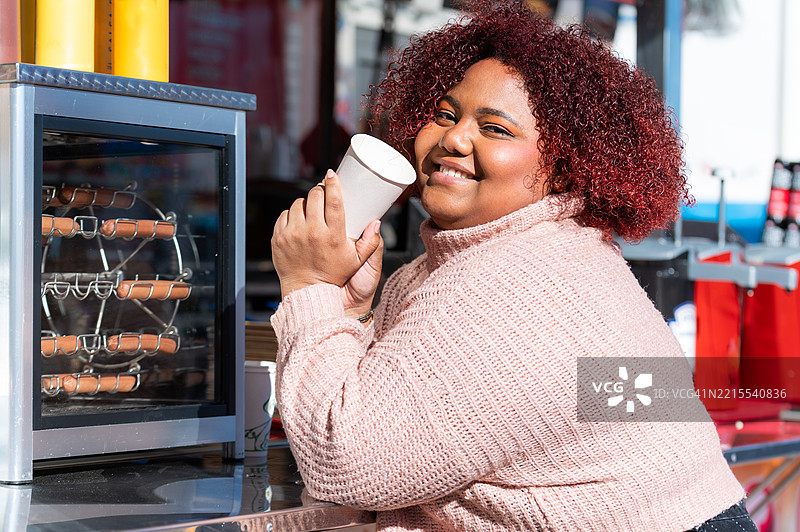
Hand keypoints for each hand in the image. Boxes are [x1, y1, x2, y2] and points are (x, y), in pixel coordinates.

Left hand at [271, 171, 382, 303]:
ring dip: (306, 203)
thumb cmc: (333, 275)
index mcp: (332, 235)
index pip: (333, 201)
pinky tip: (299, 222)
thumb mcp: (356, 261)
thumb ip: (370, 242)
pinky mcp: (279, 237)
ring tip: (311, 211)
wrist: (307, 291)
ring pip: (298, 203)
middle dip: (319, 191)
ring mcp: (293, 234)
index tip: (332, 175)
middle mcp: (312, 232)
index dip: (333, 184)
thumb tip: (377, 223)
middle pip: (314, 196)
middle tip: (323, 195)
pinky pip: (284, 215)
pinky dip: (292, 215)